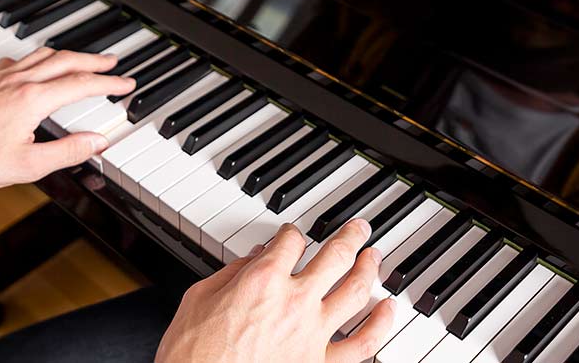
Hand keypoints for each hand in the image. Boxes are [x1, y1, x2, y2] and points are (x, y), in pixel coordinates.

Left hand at [0, 48, 134, 203]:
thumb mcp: (29, 165)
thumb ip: (68, 152)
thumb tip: (96, 143)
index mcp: (32, 100)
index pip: (80, 85)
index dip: (108, 83)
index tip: (125, 84)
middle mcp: (17, 82)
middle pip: (65, 61)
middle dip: (93, 62)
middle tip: (113, 64)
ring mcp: (0, 79)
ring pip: (42, 56)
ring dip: (68, 56)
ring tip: (83, 61)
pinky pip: (19, 61)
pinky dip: (37, 59)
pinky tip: (35, 66)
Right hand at [156, 219, 396, 362]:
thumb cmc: (191, 353)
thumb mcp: (198, 298)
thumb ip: (231, 274)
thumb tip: (252, 260)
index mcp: (262, 280)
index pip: (291, 241)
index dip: (293, 232)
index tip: (293, 235)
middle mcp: (294, 302)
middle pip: (336, 256)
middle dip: (350, 236)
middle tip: (358, 228)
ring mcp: (313, 334)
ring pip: (356, 291)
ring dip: (370, 268)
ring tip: (374, 257)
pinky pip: (363, 343)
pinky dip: (380, 324)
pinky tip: (386, 310)